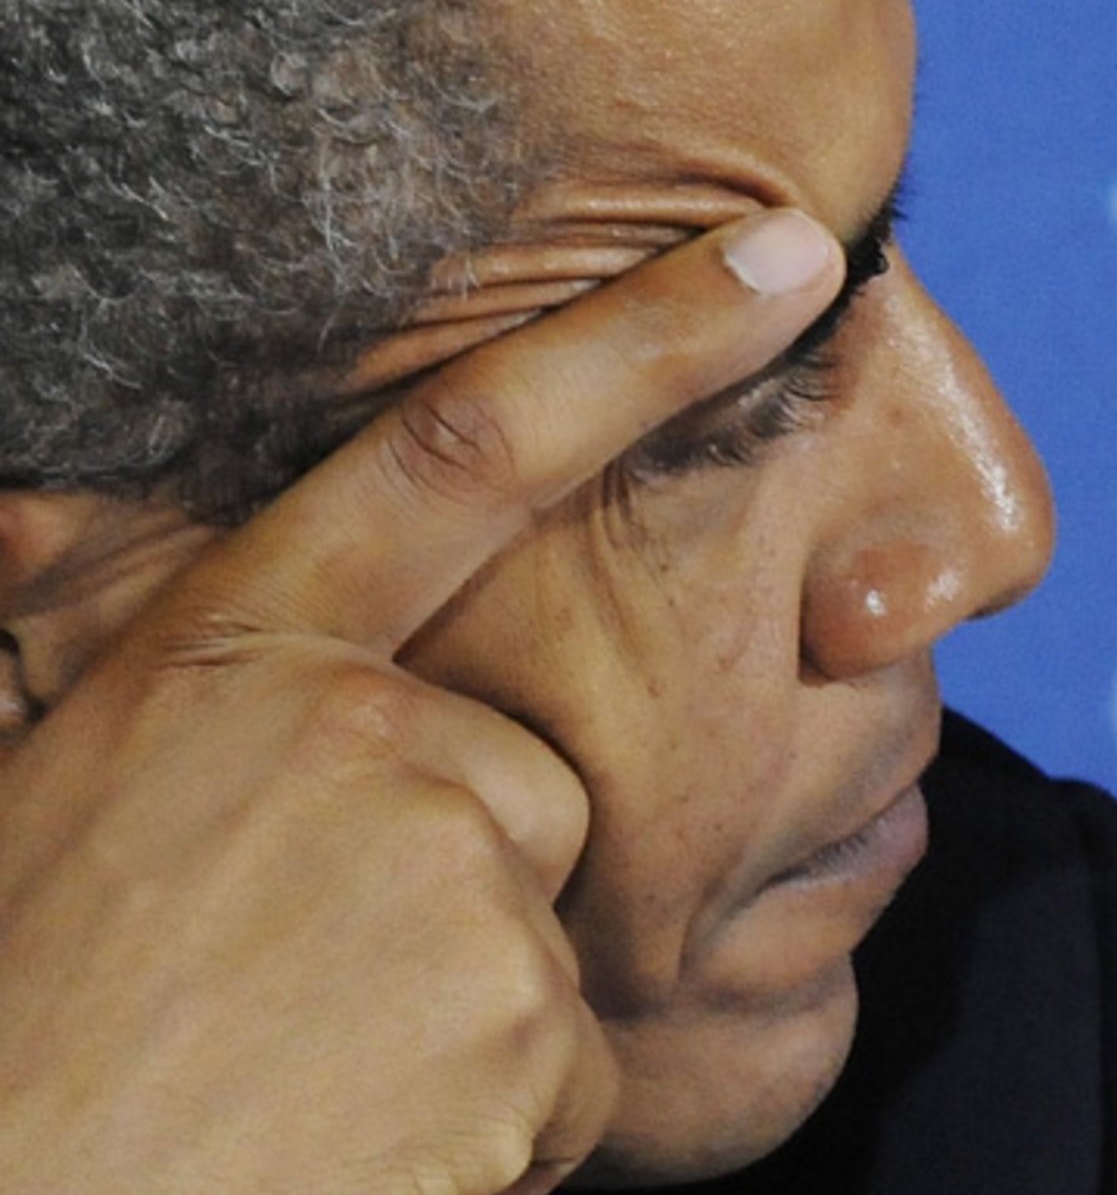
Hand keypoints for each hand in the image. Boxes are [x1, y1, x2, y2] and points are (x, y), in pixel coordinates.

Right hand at [0, 211, 844, 1193]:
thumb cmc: (19, 1010)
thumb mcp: (56, 788)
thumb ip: (164, 679)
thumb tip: (30, 519)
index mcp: (230, 661)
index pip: (470, 447)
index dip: (649, 335)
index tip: (792, 257)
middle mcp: (364, 735)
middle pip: (525, 782)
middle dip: (459, 884)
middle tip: (304, 984)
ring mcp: (452, 872)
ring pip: (539, 934)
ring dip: (457, 1019)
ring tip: (300, 1077)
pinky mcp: (521, 1019)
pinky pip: (562, 1068)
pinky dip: (486, 1122)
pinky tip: (353, 1145)